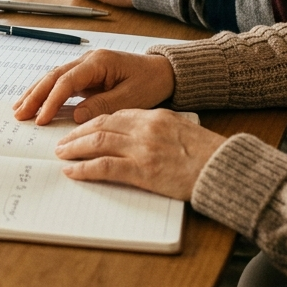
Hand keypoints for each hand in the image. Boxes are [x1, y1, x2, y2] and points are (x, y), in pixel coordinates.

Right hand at [12, 48, 175, 124]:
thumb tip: (77, 116)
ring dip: (36, 93)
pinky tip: (35, 103)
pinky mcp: (86, 75)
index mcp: (99, 62)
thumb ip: (104, 105)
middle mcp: (88, 60)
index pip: (67, 81)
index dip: (52, 100)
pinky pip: (61, 83)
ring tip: (19, 109)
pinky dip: (46, 93)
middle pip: (54, 76)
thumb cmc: (150, 82)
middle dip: (35, 95)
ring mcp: (85, 66)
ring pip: (53, 78)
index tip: (41, 118)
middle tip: (19, 114)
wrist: (164, 71)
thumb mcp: (131, 98)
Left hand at [54, 109, 224, 199]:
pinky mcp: (143, 170)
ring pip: (97, 142)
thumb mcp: (181, 131)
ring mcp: (142, 148)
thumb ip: (158, 129)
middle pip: (101, 124)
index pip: (115, 114)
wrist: (225, 170)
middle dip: (77, 133)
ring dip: (74, 148)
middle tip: (62, 140)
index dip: (92, 121)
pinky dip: (84, 169)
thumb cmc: (209, 155)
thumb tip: (137, 137)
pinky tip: (72, 172)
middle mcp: (145, 128)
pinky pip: (104, 167)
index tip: (80, 128)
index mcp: (155, 116)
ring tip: (61, 154)